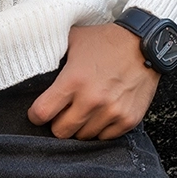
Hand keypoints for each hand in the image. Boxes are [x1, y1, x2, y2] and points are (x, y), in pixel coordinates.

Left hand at [27, 23, 159, 139]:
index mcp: (73, 80)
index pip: (42, 113)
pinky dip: (99, 129)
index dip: (35, 114)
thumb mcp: (74, 39)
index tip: (37, 112)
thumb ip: (53, 54)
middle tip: (61, 113)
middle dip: (57, 124)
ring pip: (83, 137)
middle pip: (60, 132)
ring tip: (82, 111)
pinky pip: (105, 138)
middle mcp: (92, 99)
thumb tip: (33, 62)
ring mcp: (111, 112)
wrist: (144, 44)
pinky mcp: (128, 120)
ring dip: (79, 127)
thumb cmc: (105, 41)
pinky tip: (99, 114)